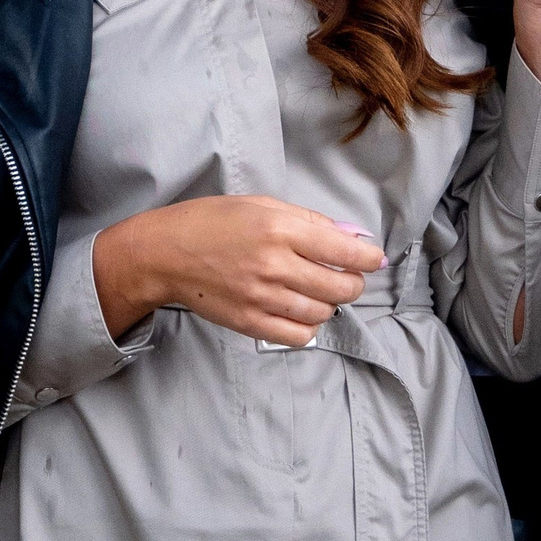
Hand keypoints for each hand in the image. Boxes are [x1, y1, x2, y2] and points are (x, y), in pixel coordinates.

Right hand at [92, 196, 383, 347]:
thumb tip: (352, 236)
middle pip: (340, 286)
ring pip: (322, 312)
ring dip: (331, 304)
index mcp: (279, 228)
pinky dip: (310, 326)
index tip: (375, 259)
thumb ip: (309, 221)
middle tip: (348, 277)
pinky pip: (298, 335)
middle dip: (353, 283)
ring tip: (319, 292)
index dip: (368, 257)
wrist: (165, 253)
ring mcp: (261, 298)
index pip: (343, 250)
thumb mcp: (261, 205)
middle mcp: (274, 265)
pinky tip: (302, 311)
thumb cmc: (212, 221)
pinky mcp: (249, 323)